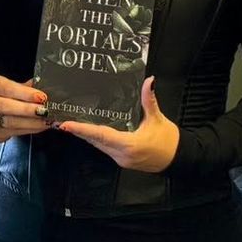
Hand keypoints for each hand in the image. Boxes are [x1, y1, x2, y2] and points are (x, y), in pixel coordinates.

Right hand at [0, 74, 49, 142]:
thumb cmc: (2, 95)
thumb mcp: (11, 85)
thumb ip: (26, 87)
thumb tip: (45, 88)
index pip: (7, 88)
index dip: (25, 93)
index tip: (41, 96)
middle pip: (6, 106)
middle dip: (28, 109)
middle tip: (45, 110)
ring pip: (11, 122)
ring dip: (32, 122)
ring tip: (47, 119)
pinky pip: (16, 131)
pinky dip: (31, 129)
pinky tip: (41, 125)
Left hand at [55, 77, 179, 173]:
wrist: (178, 158)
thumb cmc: (169, 141)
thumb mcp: (158, 118)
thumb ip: (149, 100)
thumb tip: (148, 81)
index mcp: (129, 144)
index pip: (101, 135)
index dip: (83, 129)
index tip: (67, 125)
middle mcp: (121, 154)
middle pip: (95, 141)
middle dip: (79, 131)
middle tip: (63, 121)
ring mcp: (121, 159)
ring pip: (99, 146)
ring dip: (87, 135)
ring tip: (72, 124)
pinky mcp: (123, 160)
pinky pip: (105, 148)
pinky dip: (97, 139)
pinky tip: (91, 131)